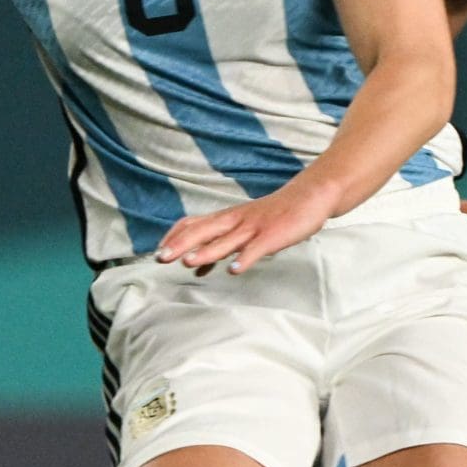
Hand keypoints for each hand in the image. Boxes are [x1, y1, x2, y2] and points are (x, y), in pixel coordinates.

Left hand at [156, 179, 337, 274]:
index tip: (156, 252)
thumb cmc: (273, 215)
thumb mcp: (242, 229)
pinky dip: (245, 258)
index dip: (173, 237)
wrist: (309, 196)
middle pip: (202, 230)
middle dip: (181, 245)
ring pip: (226, 239)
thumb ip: (219, 245)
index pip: (192, 224)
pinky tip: (235, 270)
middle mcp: (235, 221)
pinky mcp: (273, 235)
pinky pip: (256, 248)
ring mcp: (254, 227)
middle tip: (161, 258)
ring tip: (188, 262)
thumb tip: (195, 266)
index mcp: (226, 218)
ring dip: (206, 251)